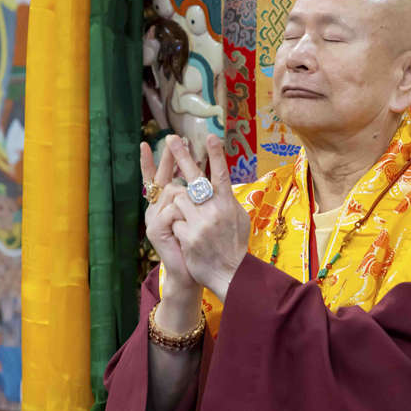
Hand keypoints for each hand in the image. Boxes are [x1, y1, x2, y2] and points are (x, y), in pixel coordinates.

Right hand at [140, 139, 200, 304]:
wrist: (194, 273)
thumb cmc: (202, 247)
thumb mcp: (204, 218)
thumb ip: (202, 200)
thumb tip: (208, 178)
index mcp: (169, 205)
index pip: (161, 178)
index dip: (155, 161)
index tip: (150, 142)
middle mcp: (158, 209)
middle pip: (162, 177)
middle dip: (168, 157)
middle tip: (172, 138)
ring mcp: (154, 218)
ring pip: (171, 192)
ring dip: (187, 198)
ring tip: (194, 213)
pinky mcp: (155, 229)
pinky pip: (171, 210)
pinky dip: (183, 215)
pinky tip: (185, 226)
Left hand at [167, 134, 249, 301]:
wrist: (230, 274)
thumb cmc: (234, 246)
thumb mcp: (239, 220)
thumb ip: (228, 201)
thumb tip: (222, 185)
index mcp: (228, 204)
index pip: (222, 174)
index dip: (216, 154)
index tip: (210, 136)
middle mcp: (215, 210)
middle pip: (195, 177)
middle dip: (182, 155)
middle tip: (171, 138)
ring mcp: (201, 223)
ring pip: (178, 200)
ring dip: (178, 207)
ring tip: (189, 222)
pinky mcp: (189, 236)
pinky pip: (175, 222)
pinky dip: (178, 228)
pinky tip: (188, 240)